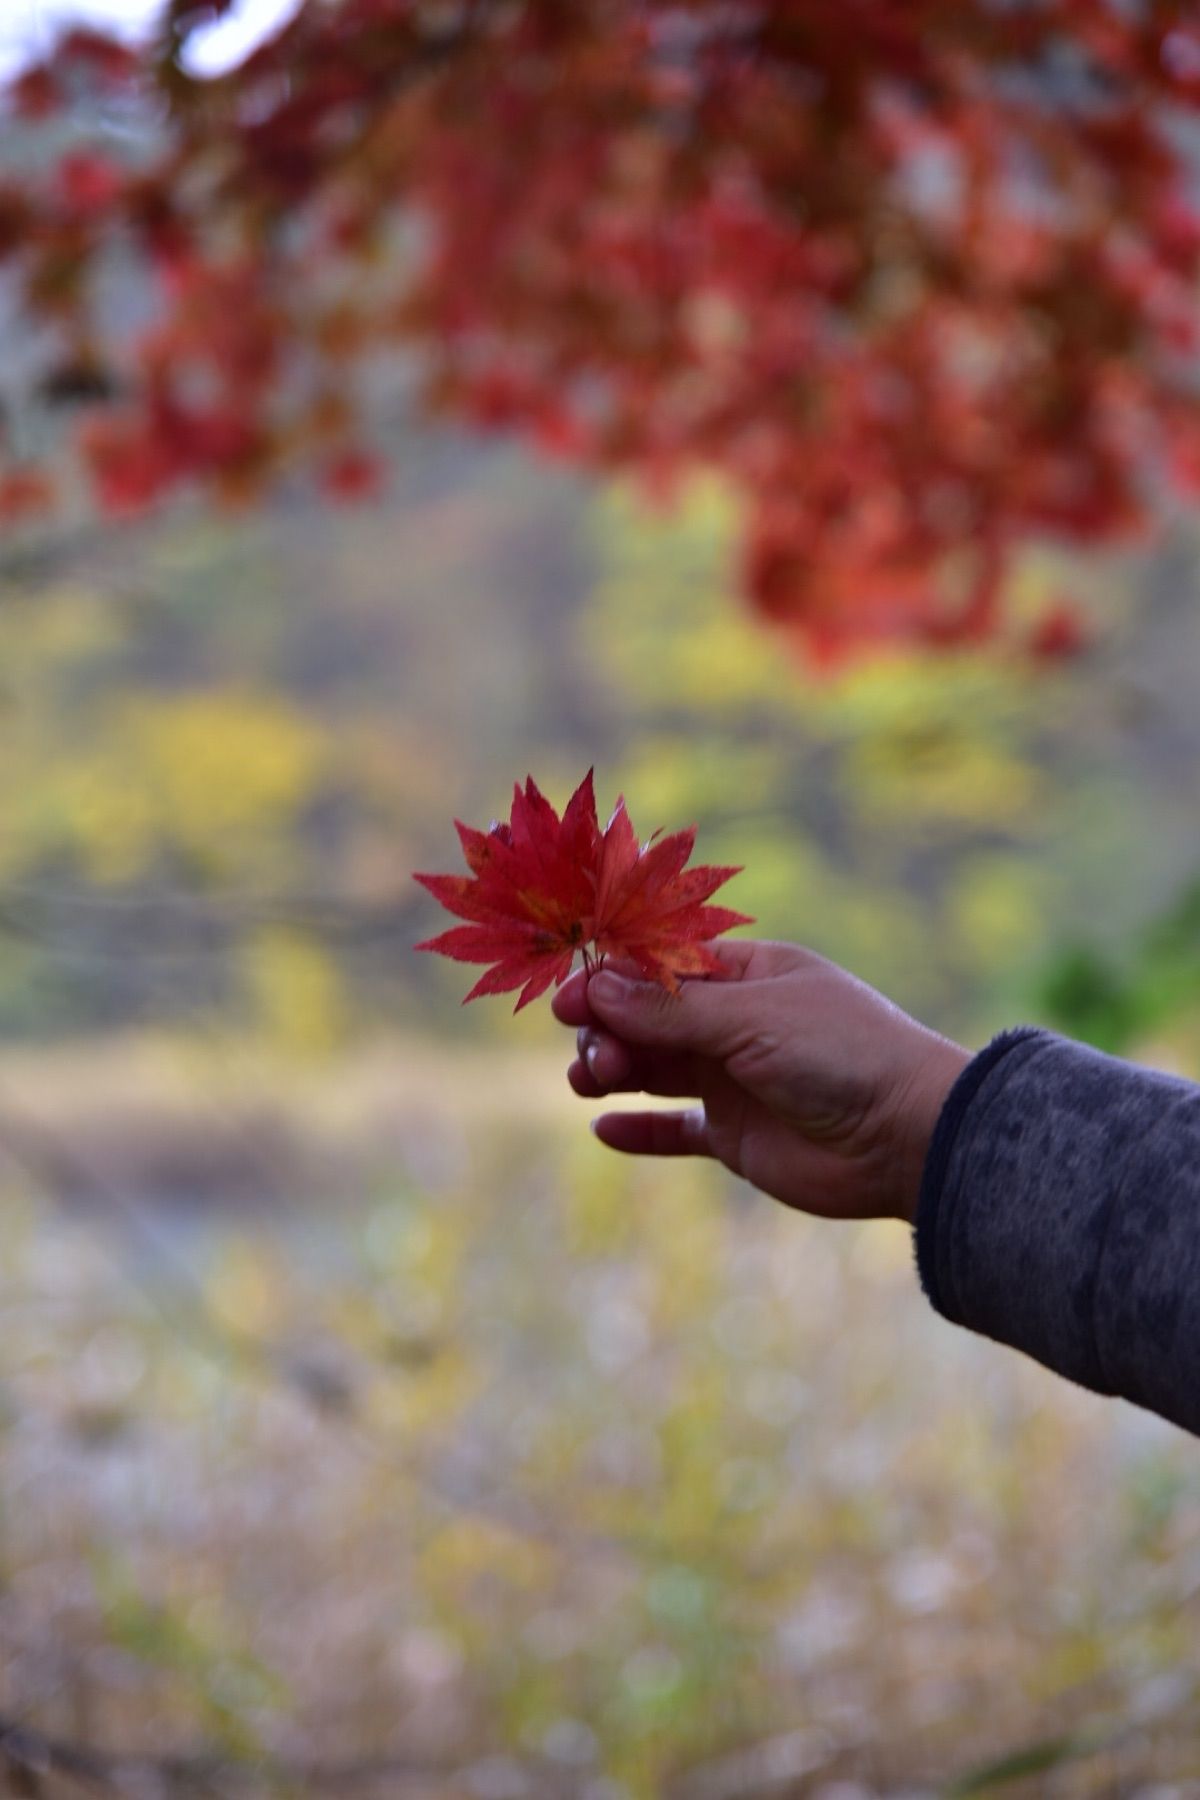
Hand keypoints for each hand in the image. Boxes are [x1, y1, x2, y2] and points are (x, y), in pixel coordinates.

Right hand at [553, 940, 970, 1224]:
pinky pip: (674, 1130)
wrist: (908, 1137)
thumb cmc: (842, 1053)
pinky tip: (603, 1127)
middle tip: (594, 1054)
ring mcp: (732, 1078)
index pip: (661, 964)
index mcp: (746, 973)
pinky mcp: (734, 1136)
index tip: (567, 999)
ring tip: (593, 1082)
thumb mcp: (751, 1019)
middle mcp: (734, 1021)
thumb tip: (594, 988)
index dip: (610, 978)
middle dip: (608, 1028)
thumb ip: (670, 1011)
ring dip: (613, 1070)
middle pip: (645, 1017)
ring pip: (651, 1069)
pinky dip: (638, 1130)